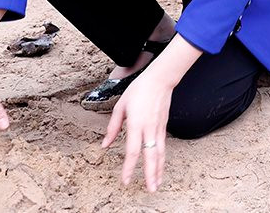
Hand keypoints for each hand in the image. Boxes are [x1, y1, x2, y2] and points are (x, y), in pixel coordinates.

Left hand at [102, 70, 172, 191]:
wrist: (161, 79)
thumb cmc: (139, 90)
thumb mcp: (121, 106)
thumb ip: (113, 127)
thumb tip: (105, 145)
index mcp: (137, 124)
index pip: (132, 150)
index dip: (129, 167)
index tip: (126, 180)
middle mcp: (149, 128)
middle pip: (151, 156)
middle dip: (151, 174)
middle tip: (150, 190)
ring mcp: (159, 128)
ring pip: (160, 153)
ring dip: (158, 170)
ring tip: (156, 184)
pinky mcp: (164, 127)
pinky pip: (162, 147)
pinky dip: (161, 160)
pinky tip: (159, 168)